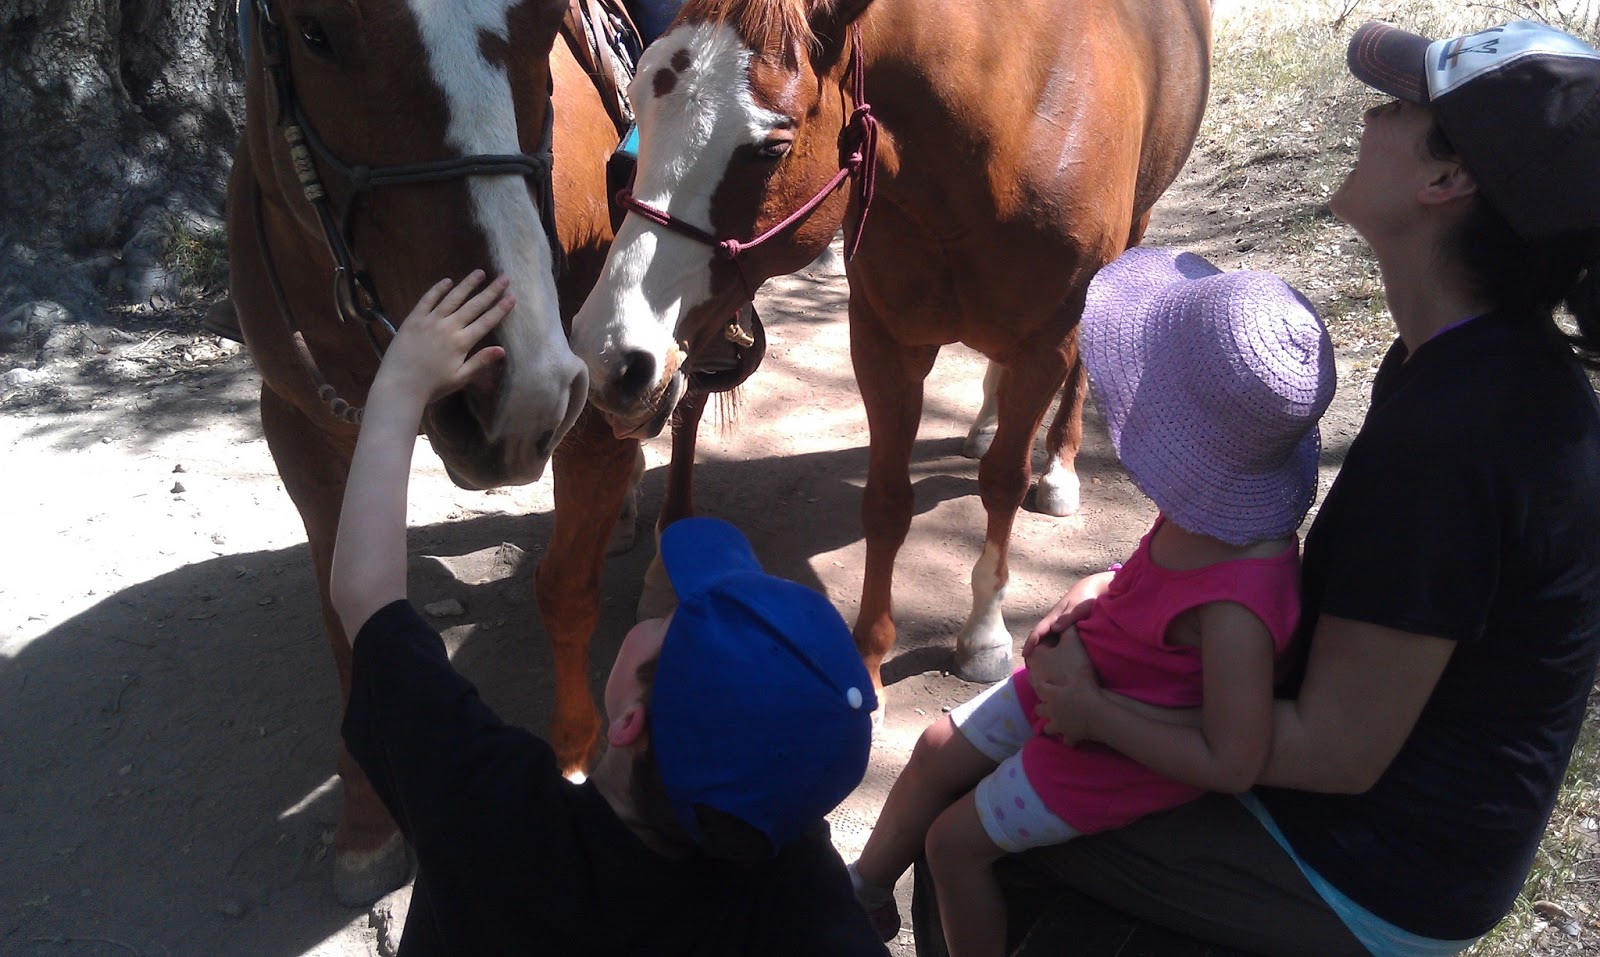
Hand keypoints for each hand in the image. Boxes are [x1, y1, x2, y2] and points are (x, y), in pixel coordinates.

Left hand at [376, 271, 511, 403]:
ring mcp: (430, 321)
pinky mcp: (414, 319)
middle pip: (473, 306)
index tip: (511, 296)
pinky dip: (438, 289)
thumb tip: (502, 350)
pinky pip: (427, 300)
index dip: (500, 309)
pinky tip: (447, 280)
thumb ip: (480, 362)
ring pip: (452, 298)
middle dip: (490, 291)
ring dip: (467, 284)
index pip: (486, 322)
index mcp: (461, 343)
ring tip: (480, 272)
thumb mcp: (460, 378)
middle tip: (504, 278)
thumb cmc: (432, 386)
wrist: (400, 385)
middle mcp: (448, 327)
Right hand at [1022, 593, 1096, 658]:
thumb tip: (1054, 628)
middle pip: (1038, 636)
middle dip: (1031, 648)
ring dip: (1039, 648)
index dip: (1031, 642)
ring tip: (1036, 663)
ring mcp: (1058, 623)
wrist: (1090, 589)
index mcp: (1053, 617)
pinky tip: (1053, 655)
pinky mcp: (1064, 625)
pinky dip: (1049, 646)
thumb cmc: (1085, 599)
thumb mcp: (1078, 608)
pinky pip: (1054, 637)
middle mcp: (1053, 621)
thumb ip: (1067, 617)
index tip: (1025, 654)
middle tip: (1028, 665)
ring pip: (1045, 637)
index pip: (1038, 631)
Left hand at [1026, 628, 1101, 745]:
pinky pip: (1065, 738)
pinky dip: (1067, 737)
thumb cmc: (1079, 674)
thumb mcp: (1074, 646)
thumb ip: (1068, 631)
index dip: (1037, 671)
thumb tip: (1065, 621)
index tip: (1041, 671)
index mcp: (1040, 680)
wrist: (1089, 706)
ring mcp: (1053, 719)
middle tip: (1048, 697)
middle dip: (1043, 699)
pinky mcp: (1065, 732)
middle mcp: (1043, 701)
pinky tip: (1069, 737)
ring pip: (1046, 722)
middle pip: (1039, 700)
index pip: (1034, 675)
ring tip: (1054, 720)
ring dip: (1050, 721)